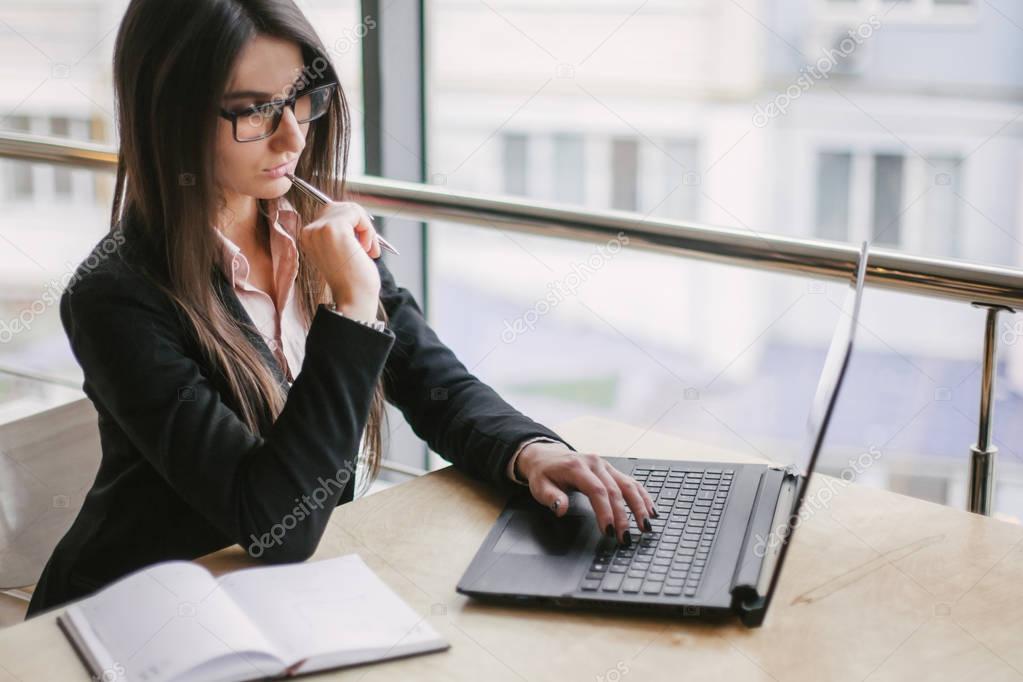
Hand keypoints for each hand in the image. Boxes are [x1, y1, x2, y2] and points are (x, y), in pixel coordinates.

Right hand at [297, 201, 381, 315]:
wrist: (354, 300)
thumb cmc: (353, 281)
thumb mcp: (343, 250)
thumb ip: (342, 231)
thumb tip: (354, 211)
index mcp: (309, 237)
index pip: (332, 213)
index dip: (353, 225)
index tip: (362, 246)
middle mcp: (309, 232)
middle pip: (340, 207)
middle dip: (360, 224)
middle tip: (368, 247)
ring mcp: (318, 229)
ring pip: (350, 208)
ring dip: (365, 228)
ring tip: (366, 249)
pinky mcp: (332, 228)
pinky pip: (356, 212)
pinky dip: (367, 229)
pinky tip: (365, 248)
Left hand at [517, 441, 656, 544]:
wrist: (546, 456)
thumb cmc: (544, 473)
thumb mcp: (539, 486)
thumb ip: (551, 497)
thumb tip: (560, 508)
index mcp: (577, 467)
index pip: (597, 490)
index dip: (605, 511)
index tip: (609, 530)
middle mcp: (595, 464)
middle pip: (615, 490)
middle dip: (623, 516)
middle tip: (625, 537)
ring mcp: (605, 465)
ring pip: (628, 485)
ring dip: (640, 506)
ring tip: (646, 525)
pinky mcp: (611, 470)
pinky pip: (631, 482)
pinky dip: (643, 496)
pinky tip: (651, 510)